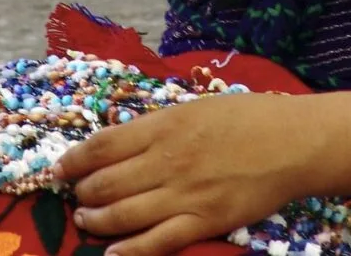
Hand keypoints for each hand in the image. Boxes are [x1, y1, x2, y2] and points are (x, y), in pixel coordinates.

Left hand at [54, 93, 311, 255]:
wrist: (289, 143)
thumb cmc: (244, 117)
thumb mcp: (193, 109)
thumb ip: (156, 126)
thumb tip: (120, 141)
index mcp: (163, 126)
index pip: (103, 145)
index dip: (75, 159)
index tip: (60, 167)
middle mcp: (166, 160)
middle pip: (107, 182)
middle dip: (82, 192)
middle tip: (75, 196)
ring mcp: (183, 194)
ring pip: (124, 214)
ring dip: (96, 221)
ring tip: (84, 220)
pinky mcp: (203, 222)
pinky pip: (158, 242)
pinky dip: (129, 250)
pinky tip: (111, 253)